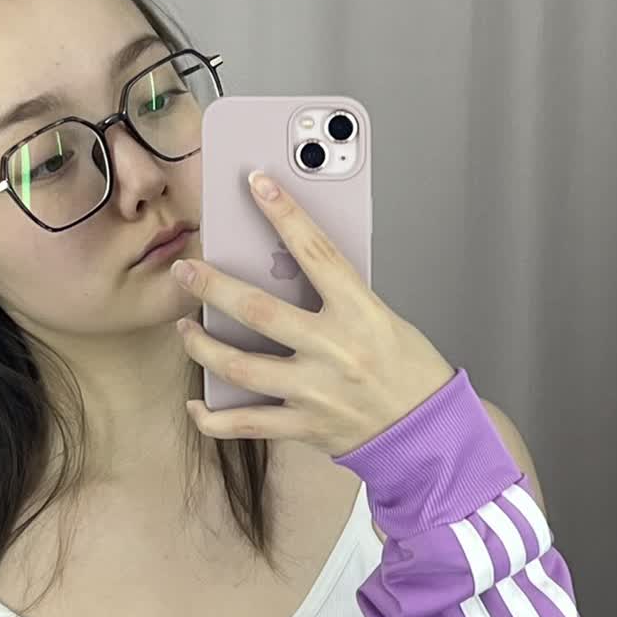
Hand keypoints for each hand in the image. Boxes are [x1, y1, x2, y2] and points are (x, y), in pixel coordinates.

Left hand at [170, 170, 455, 455]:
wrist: (431, 432)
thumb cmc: (411, 372)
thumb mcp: (384, 319)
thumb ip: (339, 298)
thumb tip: (288, 274)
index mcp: (361, 314)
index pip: (316, 252)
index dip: (285, 213)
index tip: (258, 184)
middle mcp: (334, 351)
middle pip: (257, 310)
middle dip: (212, 287)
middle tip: (186, 270)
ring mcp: (315, 391)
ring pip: (239, 366)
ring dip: (202, 345)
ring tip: (186, 328)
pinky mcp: (304, 426)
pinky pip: (245, 424)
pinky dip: (214, 418)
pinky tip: (196, 405)